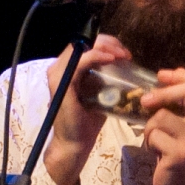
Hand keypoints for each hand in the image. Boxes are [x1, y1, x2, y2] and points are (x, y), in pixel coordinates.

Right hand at [44, 34, 130, 184]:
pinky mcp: (61, 83)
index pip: (86, 45)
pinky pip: (80, 61)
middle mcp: (59, 67)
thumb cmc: (89, 120)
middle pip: (84, 42)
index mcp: (68, 68)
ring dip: (105, 47)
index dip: (107, 44)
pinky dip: (96, 56)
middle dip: (108, 43)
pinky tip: (111, 59)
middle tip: (126, 54)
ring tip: (122, 55)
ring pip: (82, 47)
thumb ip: (106, 78)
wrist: (77, 142)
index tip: (125, 54)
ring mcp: (58, 74)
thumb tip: (125, 67)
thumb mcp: (100, 93)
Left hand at [141, 68, 184, 184]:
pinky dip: (148, 143)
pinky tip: (156, 153)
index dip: (180, 75)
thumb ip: (183, 103)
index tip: (161, 77)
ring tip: (155, 141)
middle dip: (162, 93)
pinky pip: (154, 135)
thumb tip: (176, 72)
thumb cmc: (180, 155)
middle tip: (145, 102)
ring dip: (149, 128)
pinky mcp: (180, 153)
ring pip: (161, 115)